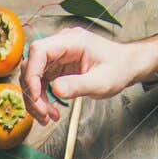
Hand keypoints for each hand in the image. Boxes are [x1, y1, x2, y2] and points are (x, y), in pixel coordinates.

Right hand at [20, 28, 147, 123]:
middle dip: (32, 93)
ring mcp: (57, 57)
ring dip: (35, 100)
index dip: (32, 74)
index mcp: (72, 41)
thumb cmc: (118, 68)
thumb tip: (56, 89)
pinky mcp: (56, 68)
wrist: (125, 67)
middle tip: (43, 114)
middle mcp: (61, 46)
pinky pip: (40, 84)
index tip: (36, 97)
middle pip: (31, 66)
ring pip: (32, 77)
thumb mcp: (101, 81)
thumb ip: (78, 85)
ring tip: (48, 117)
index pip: (39, 51)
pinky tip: (51, 112)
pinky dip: (42, 100)